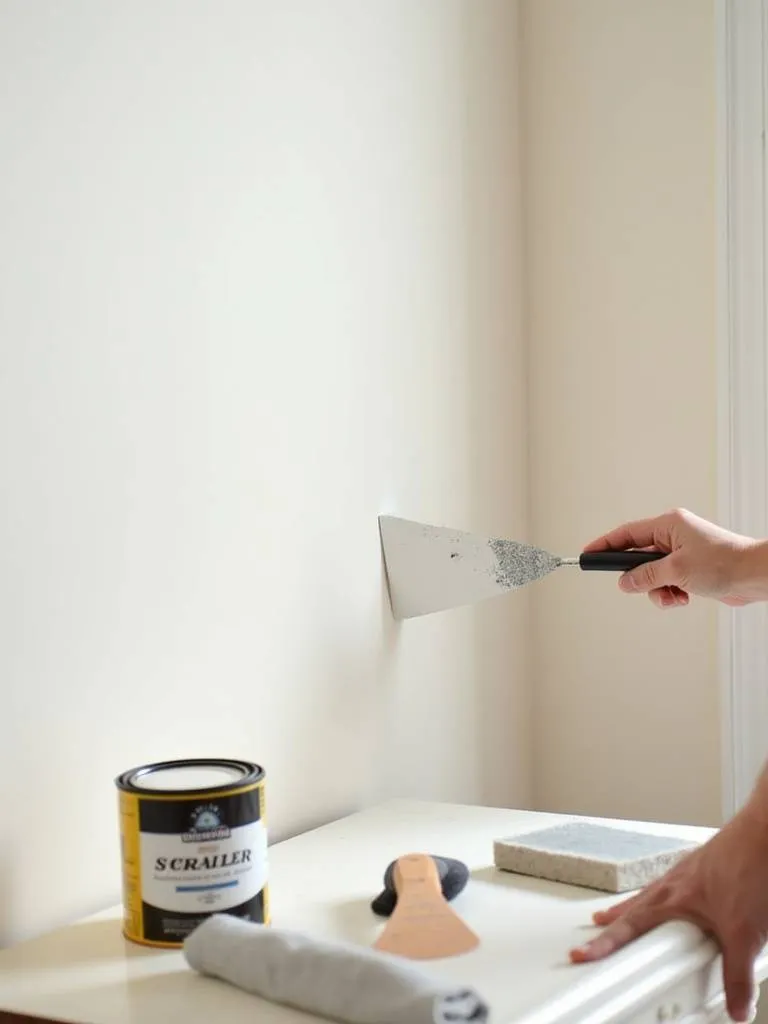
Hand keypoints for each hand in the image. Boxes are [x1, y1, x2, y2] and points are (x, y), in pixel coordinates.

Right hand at [570, 801, 767, 1021]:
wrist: (764, 833)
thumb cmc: (749, 868)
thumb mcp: (745, 932)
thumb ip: (738, 974)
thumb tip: (737, 1007)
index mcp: (671, 897)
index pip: (628, 927)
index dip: (604, 944)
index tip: (583, 953)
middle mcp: (674, 882)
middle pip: (634, 904)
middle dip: (614, 918)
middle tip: (597, 926)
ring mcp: (689, 871)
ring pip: (653, 892)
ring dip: (638, 904)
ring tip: (630, 911)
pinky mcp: (705, 865)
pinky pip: (674, 882)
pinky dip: (665, 892)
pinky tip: (680, 896)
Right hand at [583, 507, 764, 608]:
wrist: (754, 576)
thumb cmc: (724, 563)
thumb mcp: (676, 570)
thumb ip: (646, 576)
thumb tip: (624, 582)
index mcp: (668, 525)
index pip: (627, 534)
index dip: (605, 544)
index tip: (588, 553)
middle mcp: (674, 536)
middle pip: (638, 558)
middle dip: (640, 577)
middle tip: (636, 587)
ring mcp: (682, 553)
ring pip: (652, 575)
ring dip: (657, 590)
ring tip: (672, 596)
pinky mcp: (690, 569)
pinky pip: (666, 582)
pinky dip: (670, 594)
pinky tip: (682, 598)